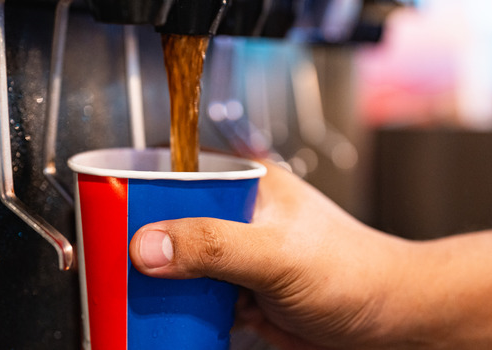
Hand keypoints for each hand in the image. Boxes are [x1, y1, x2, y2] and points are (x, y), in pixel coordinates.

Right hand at [129, 161, 414, 348]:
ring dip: (157, 282)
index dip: (136, 182)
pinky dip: (179, 310)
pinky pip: (196, 298)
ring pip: (179, 263)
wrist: (388, 324)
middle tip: (110, 261)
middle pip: (168, 220)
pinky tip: (168, 319)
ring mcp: (238, 256)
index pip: (176, 168)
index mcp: (245, 184)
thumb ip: (214, 246)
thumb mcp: (277, 253)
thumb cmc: (355, 272)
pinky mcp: (242, 293)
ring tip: (130, 294)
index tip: (103, 206)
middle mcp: (237, 216)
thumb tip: (147, 246)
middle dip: (141, 243)